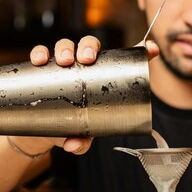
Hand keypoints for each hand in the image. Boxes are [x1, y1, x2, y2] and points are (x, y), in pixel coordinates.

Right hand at [28, 37, 159, 154]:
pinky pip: (41, 54)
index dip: (141, 51)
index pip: (123, 60)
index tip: (151, 49)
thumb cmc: (73, 126)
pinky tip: (40, 60)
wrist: (45, 129)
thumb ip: (81, 142)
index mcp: (103, 77)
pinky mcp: (43, 68)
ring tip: (65, 61)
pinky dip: (39, 53)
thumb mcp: (82, 135)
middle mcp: (84, 66)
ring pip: (66, 46)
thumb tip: (74, 145)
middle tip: (86, 59)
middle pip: (90, 46)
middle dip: (88, 47)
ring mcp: (63, 65)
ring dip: (65, 49)